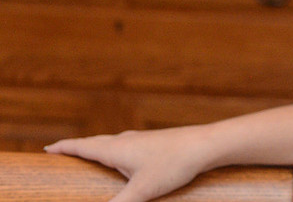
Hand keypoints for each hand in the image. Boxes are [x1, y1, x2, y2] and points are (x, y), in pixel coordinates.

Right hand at [46, 125, 212, 201]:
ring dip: (98, 147)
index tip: (48, 148)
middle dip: (78, 148)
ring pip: (113, 142)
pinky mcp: (155, 143)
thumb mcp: (142, 191)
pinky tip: (126, 155)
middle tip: (62, 151)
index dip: (64, 148)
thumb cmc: (173, 164)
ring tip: (89, 154)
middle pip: (95, 142)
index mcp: (116, 149)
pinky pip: (128, 145)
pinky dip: (116, 149)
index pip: (82, 146)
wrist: (206, 145)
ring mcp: (141, 139)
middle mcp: (126, 140)